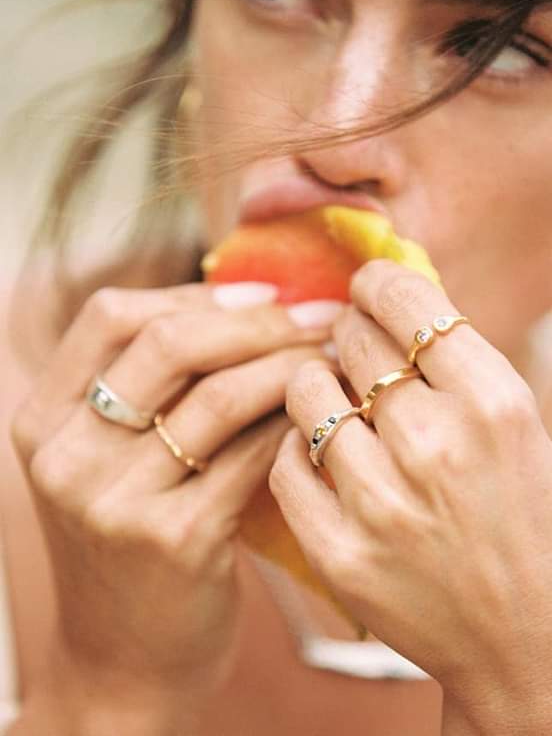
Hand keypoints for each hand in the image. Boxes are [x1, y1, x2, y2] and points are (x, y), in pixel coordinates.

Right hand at [11, 283, 338, 717]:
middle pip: (169, 343)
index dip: (193, 292)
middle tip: (318, 314)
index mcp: (44, 419)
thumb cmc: (130, 544)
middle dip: (258, 320)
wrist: (124, 660)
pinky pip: (251, 455)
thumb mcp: (108, 462)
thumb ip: (150, 390)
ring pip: (219, 395)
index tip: (262, 291)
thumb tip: (249, 304)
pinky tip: (323, 413)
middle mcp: (67, 455)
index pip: (111, 315)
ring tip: (332, 355)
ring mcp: (115, 500)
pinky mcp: (174, 541)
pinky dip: (293, 425)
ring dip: (290, 365)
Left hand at [271, 260, 551, 732]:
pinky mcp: (339, 552)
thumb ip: (455, 360)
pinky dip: (297, 446)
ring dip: (316, 385)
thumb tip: (388, 296)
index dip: (376, 283)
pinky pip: (286, 462)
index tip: (365, 286)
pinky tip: (322, 452)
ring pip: (306, 392)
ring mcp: (381, 504)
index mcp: (492, 404)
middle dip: (348, 334)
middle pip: (352, 340)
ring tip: (336, 400)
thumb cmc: (523, 516)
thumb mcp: (515, 425)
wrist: (524, 637)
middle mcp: (435, 447)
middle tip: (353, 350)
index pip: (408, 303)